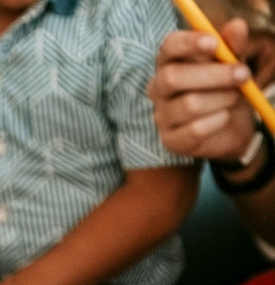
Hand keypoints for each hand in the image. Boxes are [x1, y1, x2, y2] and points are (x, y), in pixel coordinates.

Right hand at [147, 22, 274, 160]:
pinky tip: (224, 117)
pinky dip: (218, 121)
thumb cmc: (224, 89)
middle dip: (214, 75)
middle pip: (171, 78)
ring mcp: (161, 115)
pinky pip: (194, 130)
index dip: (188, 44)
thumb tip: (237, 27)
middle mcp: (158, 88)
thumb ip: (232, 47)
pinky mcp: (170, 140)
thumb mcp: (231, 64)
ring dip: (222, 99)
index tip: (214, 44)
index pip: (168, 48)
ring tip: (235, 98)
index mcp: (170, 63)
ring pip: (188, 105)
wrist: (229, 127)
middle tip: (244, 74)